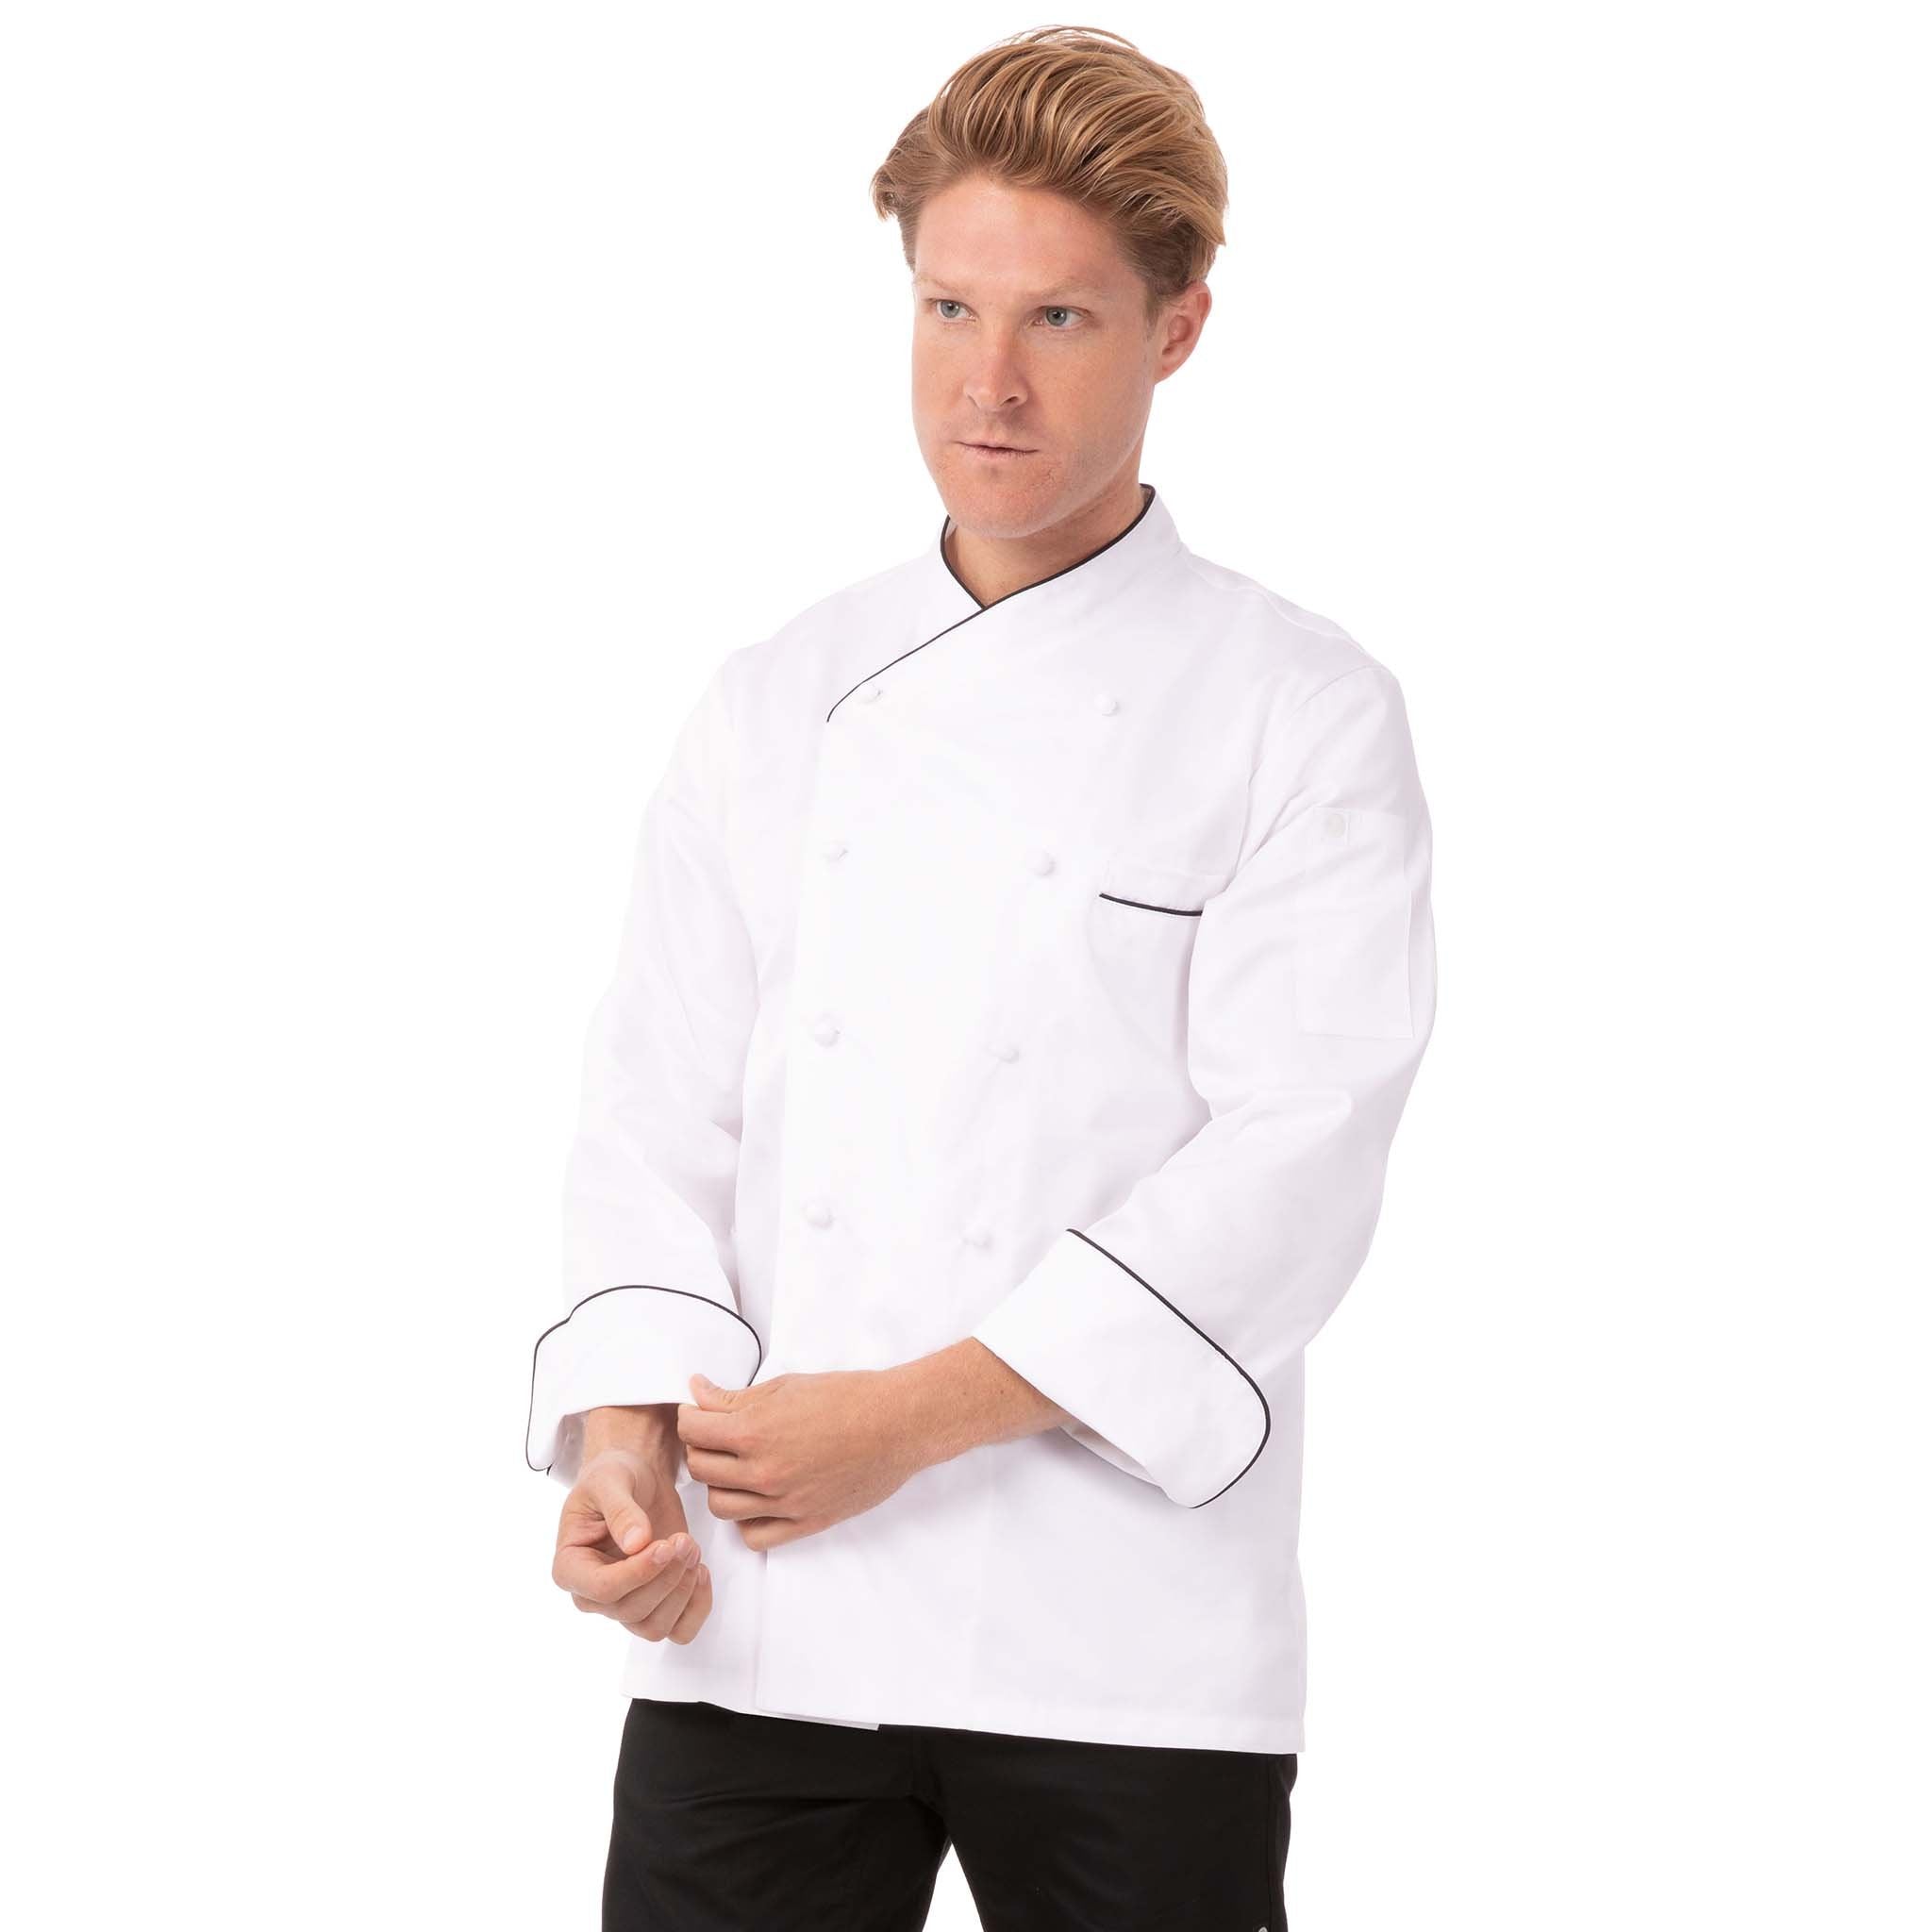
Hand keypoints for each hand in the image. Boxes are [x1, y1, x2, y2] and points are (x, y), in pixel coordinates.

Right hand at [552, 1443, 711, 1642]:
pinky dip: (697, 1607)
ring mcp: (625, 1603)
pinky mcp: (656, 1603)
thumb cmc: (614, 1477)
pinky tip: (700, 1571)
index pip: (602, 1589)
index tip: (664, 1545)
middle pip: (632, 1611)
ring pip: (655, 1627)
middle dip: (665, 1576)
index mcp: (570, 1567)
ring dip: (682, 1591)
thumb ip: (620, 1510)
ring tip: (692, 1548)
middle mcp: (594, 1595)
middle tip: (684, 1540)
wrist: (638, 1479)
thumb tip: (635, 1544)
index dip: (638, 1572)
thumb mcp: (611, 1480)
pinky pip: (679, 1630)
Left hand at [677, 1368, 922, 1550]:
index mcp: (755, 1431)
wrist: (898, 1424)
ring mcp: (784, 1502)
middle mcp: (763, 1471)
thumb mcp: (786, 1385)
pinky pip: (754, 1536)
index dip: (690, 1418)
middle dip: (701, 1449)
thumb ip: (735, 1397)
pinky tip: (757, 1498)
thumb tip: (698, 1392)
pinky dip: (747, 1520)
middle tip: (715, 1437)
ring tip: (736, 1467)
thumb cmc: (847, 1397)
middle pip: (700, 1469)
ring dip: (720, 1485)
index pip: (692, 1431)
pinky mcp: (806, 1522)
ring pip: (720, 1506)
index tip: (699, 1414)